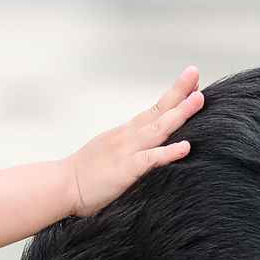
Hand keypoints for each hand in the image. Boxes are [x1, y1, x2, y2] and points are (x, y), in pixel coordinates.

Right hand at [65, 67, 203, 216]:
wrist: (61, 186)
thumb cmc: (85, 174)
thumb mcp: (110, 152)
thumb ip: (130, 147)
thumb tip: (147, 146)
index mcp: (126, 133)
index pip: (155, 110)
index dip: (174, 96)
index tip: (192, 83)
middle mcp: (128, 136)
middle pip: (159, 110)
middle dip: (180, 92)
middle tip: (195, 72)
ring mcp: (127, 150)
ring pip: (159, 128)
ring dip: (180, 113)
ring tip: (199, 100)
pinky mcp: (125, 169)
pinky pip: (150, 159)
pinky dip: (168, 152)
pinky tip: (185, 147)